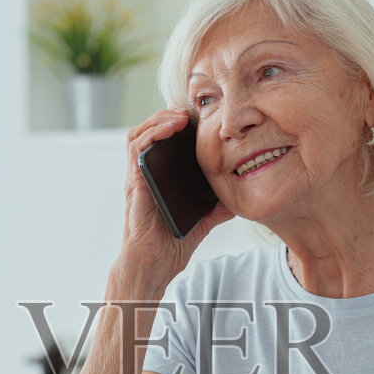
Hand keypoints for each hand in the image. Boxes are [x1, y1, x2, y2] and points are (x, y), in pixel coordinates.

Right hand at [117, 109, 234, 291]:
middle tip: (191, 109)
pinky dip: (152, 133)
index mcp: (160, 178)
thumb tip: (239, 196)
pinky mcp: (134, 182)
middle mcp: (146, 173)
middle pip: (150, 130)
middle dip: (168, 114)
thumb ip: (218, 207)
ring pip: (140, 133)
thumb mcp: (203, 220)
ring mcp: (138, 176)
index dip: (177, 122)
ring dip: (159, 118)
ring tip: (181, 114)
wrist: (155, 264)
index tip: (198, 112)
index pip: (164, 141)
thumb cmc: (172, 244)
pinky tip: (171, 127)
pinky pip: (137, 149)